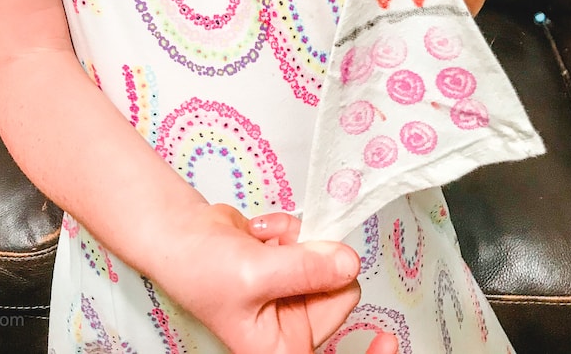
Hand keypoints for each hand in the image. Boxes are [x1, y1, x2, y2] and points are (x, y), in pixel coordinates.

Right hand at [160, 203, 359, 352]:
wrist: (180, 233)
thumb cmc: (201, 268)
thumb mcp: (254, 274)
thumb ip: (305, 270)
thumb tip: (350, 261)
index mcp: (284, 346)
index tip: (389, 342)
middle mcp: (294, 323)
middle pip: (340, 288)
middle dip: (314, 261)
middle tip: (284, 252)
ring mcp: (295, 289)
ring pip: (327, 257)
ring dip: (298, 239)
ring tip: (264, 240)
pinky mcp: (293, 260)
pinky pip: (312, 239)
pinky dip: (289, 228)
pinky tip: (261, 231)